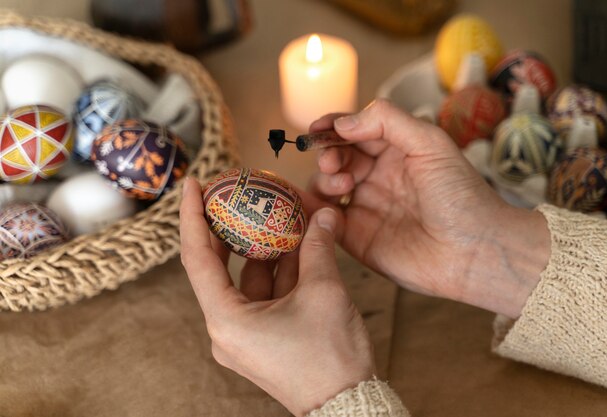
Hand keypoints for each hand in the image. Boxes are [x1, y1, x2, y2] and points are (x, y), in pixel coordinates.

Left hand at [179, 178, 374, 416]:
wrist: (348, 405)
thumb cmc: (330, 357)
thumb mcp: (323, 292)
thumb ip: (318, 248)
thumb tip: (324, 215)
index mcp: (227, 320)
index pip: (197, 258)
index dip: (192, 216)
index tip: (192, 184)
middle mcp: (227, 328)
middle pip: (217, 267)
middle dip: (226, 228)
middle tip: (230, 193)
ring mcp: (245, 334)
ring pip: (247, 279)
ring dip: (263, 248)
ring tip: (275, 213)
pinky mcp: (263, 338)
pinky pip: (264, 295)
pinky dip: (278, 270)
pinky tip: (296, 245)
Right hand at [309, 99, 550, 317]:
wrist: (474, 251)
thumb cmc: (461, 196)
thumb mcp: (430, 143)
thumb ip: (386, 121)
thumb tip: (342, 122)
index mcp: (396, 152)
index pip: (356, 132)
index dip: (334, 127)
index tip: (317, 127)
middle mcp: (378, 178)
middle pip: (337, 158)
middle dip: (329, 154)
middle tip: (334, 161)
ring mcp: (366, 208)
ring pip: (326, 187)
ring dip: (324, 180)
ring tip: (342, 184)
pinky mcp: (357, 239)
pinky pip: (326, 220)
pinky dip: (316, 209)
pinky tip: (326, 205)